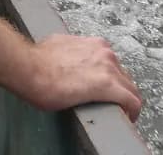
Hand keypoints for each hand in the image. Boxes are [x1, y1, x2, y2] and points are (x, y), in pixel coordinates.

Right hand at [19, 33, 143, 121]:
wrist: (30, 68)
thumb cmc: (37, 61)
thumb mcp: (59, 47)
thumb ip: (72, 52)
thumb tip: (66, 60)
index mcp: (94, 44)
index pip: (112, 64)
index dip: (111, 80)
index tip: (104, 90)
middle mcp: (105, 53)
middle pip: (123, 76)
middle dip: (119, 90)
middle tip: (110, 104)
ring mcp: (109, 69)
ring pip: (130, 88)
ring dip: (124, 100)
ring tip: (117, 111)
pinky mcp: (109, 87)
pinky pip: (132, 101)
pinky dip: (132, 111)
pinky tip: (128, 118)